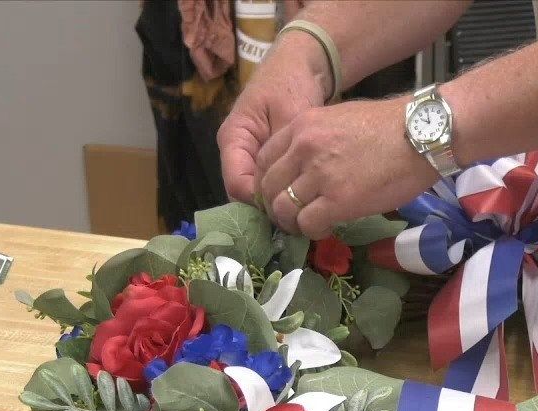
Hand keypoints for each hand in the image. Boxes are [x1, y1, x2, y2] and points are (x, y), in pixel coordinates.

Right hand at [217, 33, 331, 201]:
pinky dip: (283, 194)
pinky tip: (303, 199)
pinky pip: (268, 186)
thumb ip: (286, 152)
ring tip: (303, 211)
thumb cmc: (291, 84)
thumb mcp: (290, 116)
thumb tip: (289, 187)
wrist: (300, 67)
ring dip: (277, 203)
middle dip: (268, 208)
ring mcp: (248, 158)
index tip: (290, 208)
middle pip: (244, 195)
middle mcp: (236, 153)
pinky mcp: (263, 161)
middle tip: (300, 217)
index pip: (237, 185)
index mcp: (233, 139)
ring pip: (256, 194)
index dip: (261, 202)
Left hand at [255, 97, 438, 238]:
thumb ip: (317, 140)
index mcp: (302, 126)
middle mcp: (303, 148)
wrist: (422, 135)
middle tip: (292, 216)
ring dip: (292, 222)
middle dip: (275, 207)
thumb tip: (309, 167)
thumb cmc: (391, 127)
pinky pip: (308, 223)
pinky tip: (327, 228)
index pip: (263, 160)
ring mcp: (319, 175)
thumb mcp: (341, 120)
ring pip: (283, 209)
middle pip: (268, 187)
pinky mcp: (338, 200)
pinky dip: (313, 231)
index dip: (268, 183)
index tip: (281, 194)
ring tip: (309, 225)